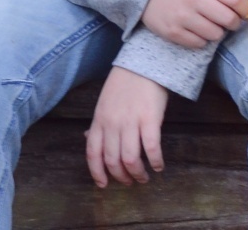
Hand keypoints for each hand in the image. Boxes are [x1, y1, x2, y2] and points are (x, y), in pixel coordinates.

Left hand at [86, 66, 167, 186]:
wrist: (145, 62)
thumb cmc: (125, 82)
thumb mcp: (104, 102)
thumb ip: (98, 123)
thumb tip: (89, 139)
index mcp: (99, 121)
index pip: (93, 154)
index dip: (97, 173)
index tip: (104, 184)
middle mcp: (112, 125)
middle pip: (112, 160)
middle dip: (121, 176)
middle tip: (130, 182)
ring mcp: (131, 122)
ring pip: (130, 159)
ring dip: (137, 173)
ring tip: (144, 178)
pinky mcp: (150, 119)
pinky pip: (151, 147)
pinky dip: (155, 161)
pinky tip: (158, 165)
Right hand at [139, 0, 247, 48]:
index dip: (245, 9)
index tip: (245, 12)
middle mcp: (194, 0)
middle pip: (228, 19)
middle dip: (234, 23)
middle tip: (231, 22)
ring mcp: (182, 17)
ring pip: (215, 34)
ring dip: (218, 32)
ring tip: (212, 25)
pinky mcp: (172, 32)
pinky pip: (198, 44)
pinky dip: (202, 40)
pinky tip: (198, 31)